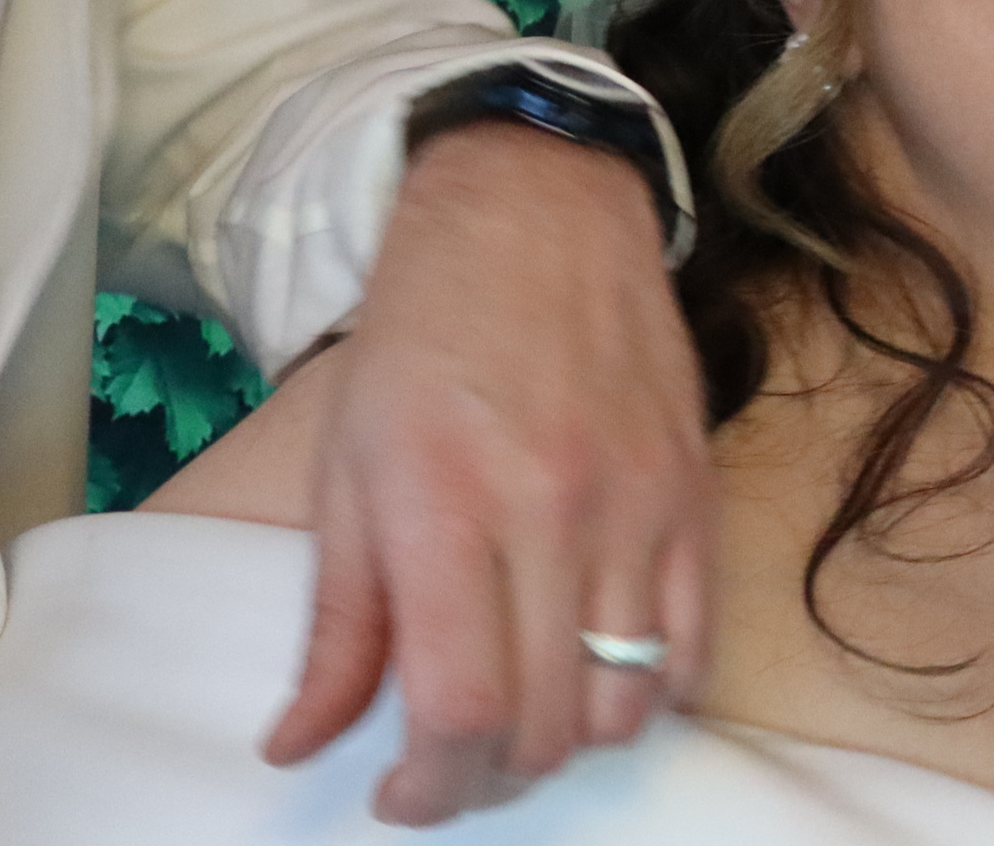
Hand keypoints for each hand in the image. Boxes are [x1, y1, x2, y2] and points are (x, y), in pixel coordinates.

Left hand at [263, 122, 714, 823]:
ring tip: (525, 720)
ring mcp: (639, 504)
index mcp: (447, 508)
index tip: (401, 796)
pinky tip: (604, 679)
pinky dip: (655, 693)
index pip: (460, 708)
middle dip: (489, 780)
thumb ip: (335, 621)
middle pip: (545, 724)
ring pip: (627, 700)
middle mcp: (554, 513)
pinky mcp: (695, 490)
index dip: (431, 789)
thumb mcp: (344, 468)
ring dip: (569, 742)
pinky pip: (695, 643)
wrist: (539, 207)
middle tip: (452, 768)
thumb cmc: (423, 332)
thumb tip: (297, 744)